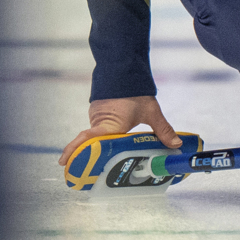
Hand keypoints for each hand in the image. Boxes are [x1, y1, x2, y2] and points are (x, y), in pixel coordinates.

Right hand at [58, 96, 181, 166]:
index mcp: (110, 125)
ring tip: (91, 167)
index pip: (88, 140)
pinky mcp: (99, 112)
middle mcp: (99, 122)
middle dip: (80, 156)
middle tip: (73, 172)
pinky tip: (103, 149)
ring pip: (94, 136)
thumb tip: (175, 145)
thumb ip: (162, 129)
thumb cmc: (135, 90)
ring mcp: (97, 116)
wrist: (124, 67)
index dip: (76, 151)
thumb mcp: (151, 111)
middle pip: (88, 143)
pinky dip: (98, 139)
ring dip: (92, 148)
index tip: (64, 162)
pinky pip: (97, 129)